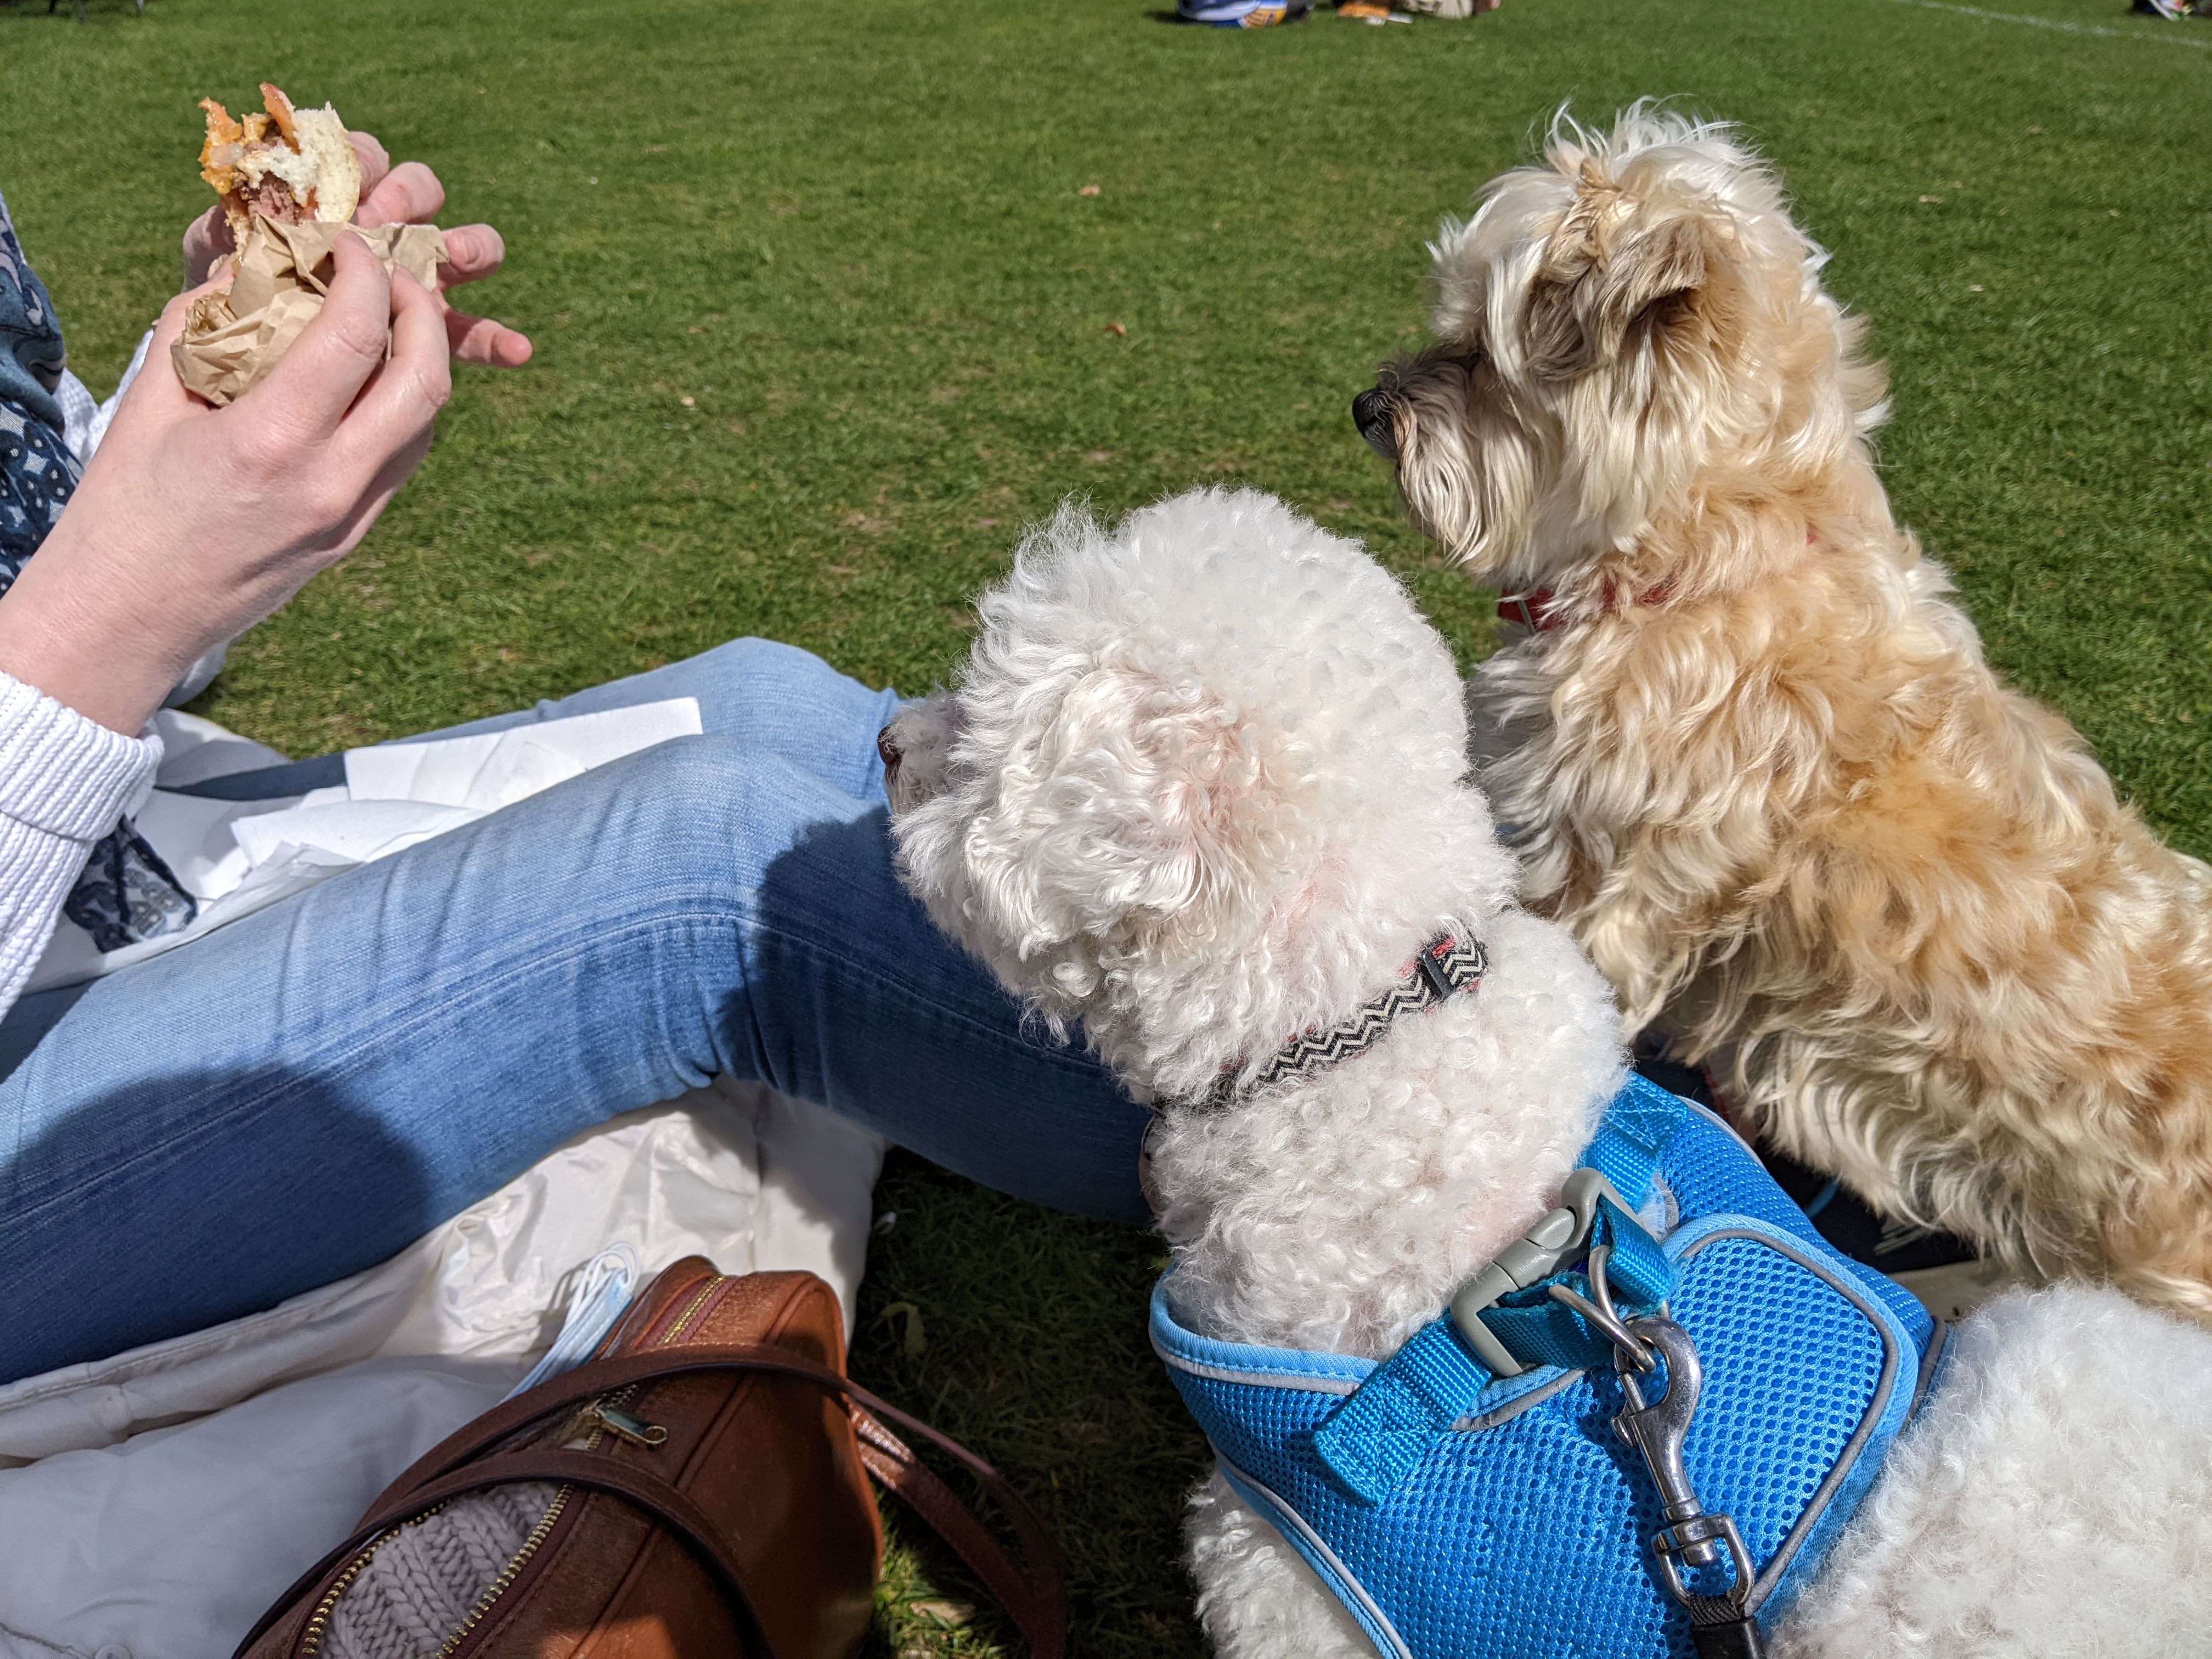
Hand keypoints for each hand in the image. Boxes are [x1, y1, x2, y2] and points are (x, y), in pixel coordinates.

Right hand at [0, 234, 451, 732]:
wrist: (129, 614)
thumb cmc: (125, 505)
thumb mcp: (150, 401)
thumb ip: (202, 326)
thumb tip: (246, 268)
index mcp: (273, 441)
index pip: (358, 336)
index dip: (368, 274)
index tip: (351, 245)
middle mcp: (330, 483)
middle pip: (425, 381)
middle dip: (423, 313)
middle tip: (395, 274)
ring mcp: (352, 518)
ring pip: (426, 424)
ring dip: (423, 361)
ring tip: (390, 320)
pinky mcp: (355, 537)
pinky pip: (403, 460)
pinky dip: (403, 409)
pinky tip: (371, 381)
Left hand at [179, 130, 531, 367]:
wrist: (234, 362)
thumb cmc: (224, 299)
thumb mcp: (212, 259)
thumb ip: (224, 233)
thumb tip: (248, 217)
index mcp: (333, 197)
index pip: (361, 157)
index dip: (363, 163)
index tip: (346, 188)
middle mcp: (380, 228)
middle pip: (418, 192)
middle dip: (412, 199)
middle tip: (388, 226)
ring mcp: (412, 279)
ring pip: (460, 250)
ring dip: (470, 247)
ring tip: (462, 259)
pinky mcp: (428, 331)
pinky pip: (470, 333)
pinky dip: (496, 339)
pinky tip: (517, 351)